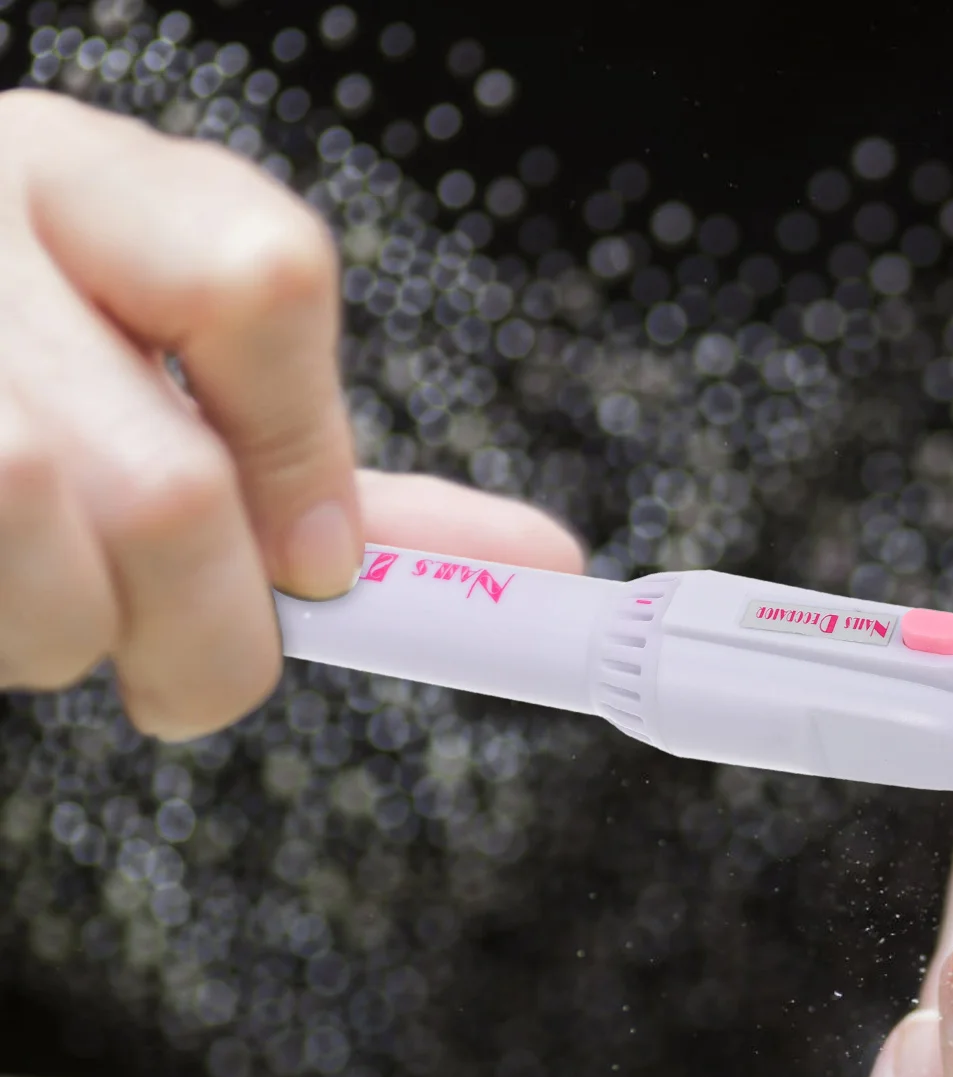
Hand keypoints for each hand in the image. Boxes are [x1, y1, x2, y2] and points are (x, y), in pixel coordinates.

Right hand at [0, 90, 581, 737]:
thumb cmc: (35, 375)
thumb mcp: (172, 372)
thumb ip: (332, 467)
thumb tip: (545, 564)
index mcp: (88, 185)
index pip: (269, 283)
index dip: (312, 463)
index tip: (321, 567)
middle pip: (171, 491)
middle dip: (211, 633)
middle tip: (199, 660)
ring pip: (41, 547)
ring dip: (74, 638)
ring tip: (56, 602)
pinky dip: (4, 636)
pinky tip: (0, 590)